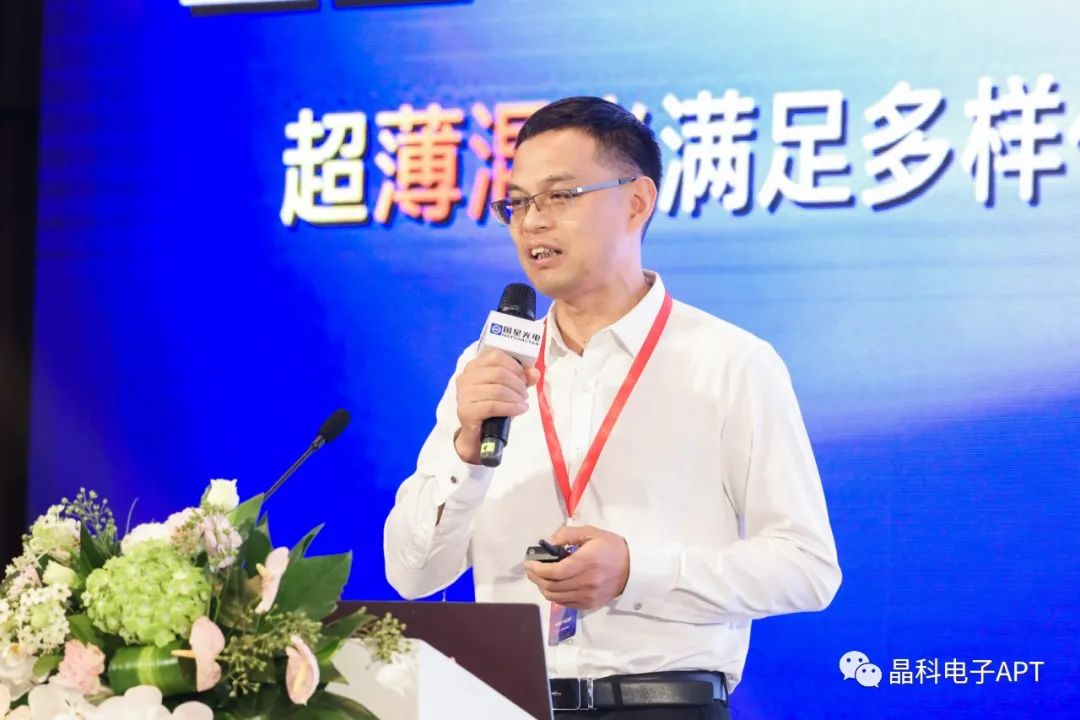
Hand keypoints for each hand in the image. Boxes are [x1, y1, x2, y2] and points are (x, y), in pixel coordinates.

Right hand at [454, 349, 539, 463]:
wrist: (478, 433)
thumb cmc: (492, 407)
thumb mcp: (509, 390)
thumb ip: (522, 378)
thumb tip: (534, 372)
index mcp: (474, 366)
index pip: (496, 356)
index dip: (515, 366)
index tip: (524, 377)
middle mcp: (465, 377)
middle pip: (499, 373)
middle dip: (518, 384)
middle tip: (525, 394)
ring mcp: (463, 394)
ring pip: (498, 390)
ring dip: (516, 397)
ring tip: (522, 403)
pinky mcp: (466, 411)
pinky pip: (494, 406)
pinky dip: (511, 408)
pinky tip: (519, 410)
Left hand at [524, 525, 629, 609]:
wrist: (633, 568)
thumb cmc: (611, 547)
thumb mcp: (591, 532)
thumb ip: (567, 534)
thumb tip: (548, 543)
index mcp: (585, 562)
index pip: (554, 572)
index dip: (537, 569)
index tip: (529, 563)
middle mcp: (585, 582)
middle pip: (551, 586)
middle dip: (536, 578)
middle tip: (531, 569)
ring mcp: (588, 596)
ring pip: (555, 597)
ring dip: (542, 588)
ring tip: (539, 577)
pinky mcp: (590, 604)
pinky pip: (565, 603)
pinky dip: (554, 596)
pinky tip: (553, 586)